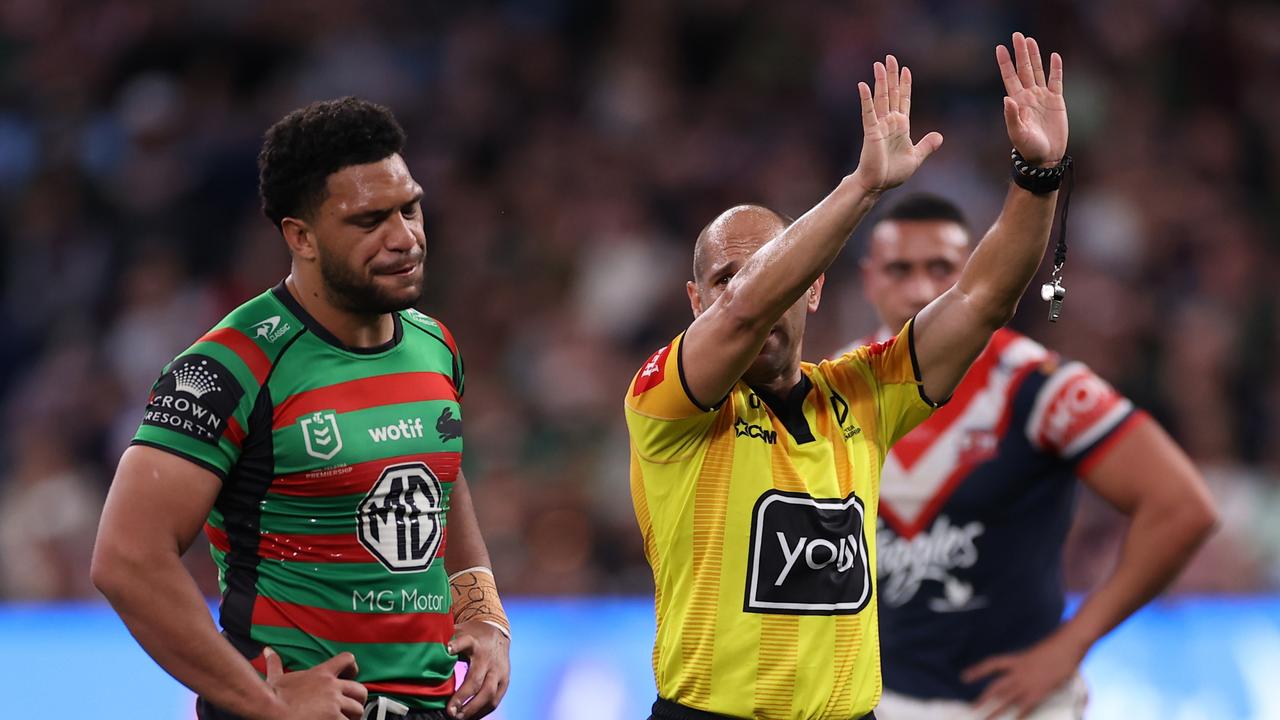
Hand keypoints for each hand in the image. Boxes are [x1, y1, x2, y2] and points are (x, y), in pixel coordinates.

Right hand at [264, 647, 368, 719]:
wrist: (271, 710)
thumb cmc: (273, 697)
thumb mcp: (276, 678)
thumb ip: (275, 664)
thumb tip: (268, 651)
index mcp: (321, 674)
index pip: (347, 659)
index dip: (352, 667)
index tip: (350, 676)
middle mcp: (332, 687)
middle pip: (360, 690)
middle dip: (357, 700)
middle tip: (349, 708)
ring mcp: (334, 704)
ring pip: (357, 710)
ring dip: (352, 717)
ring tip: (341, 719)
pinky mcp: (334, 719)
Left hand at [447, 621, 510, 718]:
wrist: (499, 632)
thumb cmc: (473, 635)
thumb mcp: (460, 631)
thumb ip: (446, 640)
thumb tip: (423, 647)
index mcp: (474, 642)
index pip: (465, 642)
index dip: (456, 646)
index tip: (447, 650)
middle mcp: (487, 658)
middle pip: (476, 680)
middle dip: (463, 697)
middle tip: (450, 711)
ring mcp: (498, 671)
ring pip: (489, 694)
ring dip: (473, 709)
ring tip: (458, 717)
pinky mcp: (504, 681)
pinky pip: (495, 701)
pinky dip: (482, 712)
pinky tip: (470, 717)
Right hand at [851, 54, 943, 194]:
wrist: (877, 185)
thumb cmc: (893, 173)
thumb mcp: (916, 157)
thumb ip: (926, 146)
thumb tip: (939, 136)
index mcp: (901, 126)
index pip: (904, 100)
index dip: (905, 85)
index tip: (906, 69)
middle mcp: (890, 122)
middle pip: (892, 93)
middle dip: (892, 75)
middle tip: (890, 57)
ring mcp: (879, 125)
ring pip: (881, 98)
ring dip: (880, 81)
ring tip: (879, 64)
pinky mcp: (871, 132)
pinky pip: (868, 112)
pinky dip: (866, 99)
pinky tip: (863, 85)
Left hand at [962, 631, 1086, 718]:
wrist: (1068, 645)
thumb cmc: (1056, 645)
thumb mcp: (1037, 652)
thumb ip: (1028, 663)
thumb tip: (1026, 671)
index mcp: (1017, 659)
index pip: (991, 664)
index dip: (977, 671)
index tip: (965, 676)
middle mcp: (1019, 672)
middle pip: (996, 687)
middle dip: (984, 698)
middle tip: (973, 708)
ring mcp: (1029, 682)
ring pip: (1008, 699)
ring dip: (996, 711)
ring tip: (985, 719)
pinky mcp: (1041, 691)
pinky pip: (1027, 706)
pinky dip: (1021, 715)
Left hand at [996, 32, 1067, 165]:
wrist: (1046, 157)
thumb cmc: (1028, 148)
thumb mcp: (1017, 133)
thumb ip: (1011, 116)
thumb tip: (1007, 98)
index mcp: (1017, 101)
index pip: (1009, 77)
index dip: (1005, 63)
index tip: (999, 48)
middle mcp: (1028, 96)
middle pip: (1023, 69)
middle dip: (1020, 52)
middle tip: (1017, 35)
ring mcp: (1042, 97)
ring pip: (1038, 71)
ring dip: (1034, 56)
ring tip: (1030, 40)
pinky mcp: (1056, 101)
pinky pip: (1056, 81)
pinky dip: (1055, 69)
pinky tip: (1054, 56)